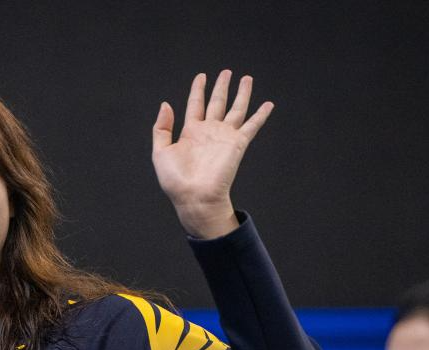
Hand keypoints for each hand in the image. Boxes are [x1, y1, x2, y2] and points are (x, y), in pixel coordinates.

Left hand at [152, 70, 273, 238]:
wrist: (194, 198)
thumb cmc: (176, 181)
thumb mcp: (160, 152)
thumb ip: (161, 128)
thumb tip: (165, 104)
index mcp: (190, 132)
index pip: (196, 104)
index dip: (198, 89)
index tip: (202, 76)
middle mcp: (209, 132)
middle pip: (217, 102)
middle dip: (222, 87)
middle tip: (227, 72)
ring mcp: (224, 137)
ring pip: (236, 109)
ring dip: (242, 94)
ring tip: (247, 79)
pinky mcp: (237, 144)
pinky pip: (251, 126)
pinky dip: (260, 115)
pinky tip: (268, 104)